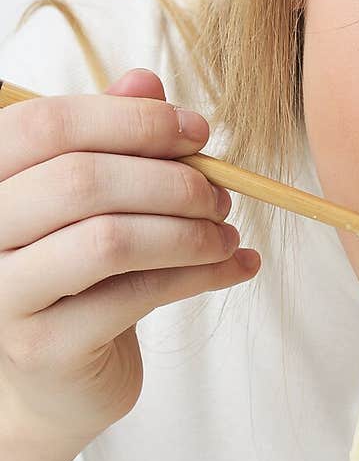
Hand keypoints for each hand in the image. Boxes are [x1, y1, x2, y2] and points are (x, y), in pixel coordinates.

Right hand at [0, 68, 259, 450]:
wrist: (58, 378)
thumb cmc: (76, 274)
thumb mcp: (90, 199)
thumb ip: (109, 137)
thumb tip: (146, 81)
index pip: (47, 124)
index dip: (132, 120)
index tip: (197, 132)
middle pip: (81, 180)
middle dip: (170, 180)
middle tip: (219, 192)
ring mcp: (3, 295)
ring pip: (110, 240)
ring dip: (188, 231)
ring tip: (226, 232)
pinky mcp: (43, 348)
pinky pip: (134, 296)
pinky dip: (198, 276)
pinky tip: (233, 267)